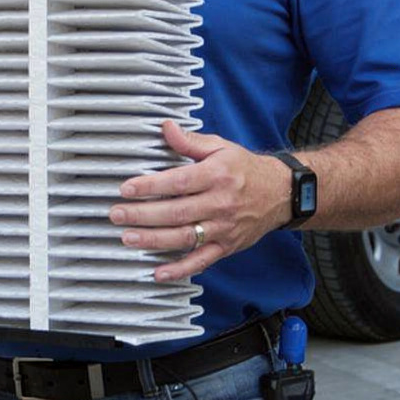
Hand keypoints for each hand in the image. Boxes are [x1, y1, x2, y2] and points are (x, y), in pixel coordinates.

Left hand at [108, 121, 290, 282]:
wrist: (282, 193)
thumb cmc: (245, 169)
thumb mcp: (221, 147)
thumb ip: (190, 141)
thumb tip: (166, 128)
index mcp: (217, 176)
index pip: (179, 182)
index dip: (150, 186)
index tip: (126, 188)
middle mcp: (220, 203)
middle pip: (177, 212)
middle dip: (143, 215)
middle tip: (117, 214)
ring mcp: (224, 228)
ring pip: (185, 237)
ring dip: (154, 240)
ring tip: (128, 238)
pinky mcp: (227, 246)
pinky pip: (201, 261)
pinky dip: (180, 270)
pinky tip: (158, 272)